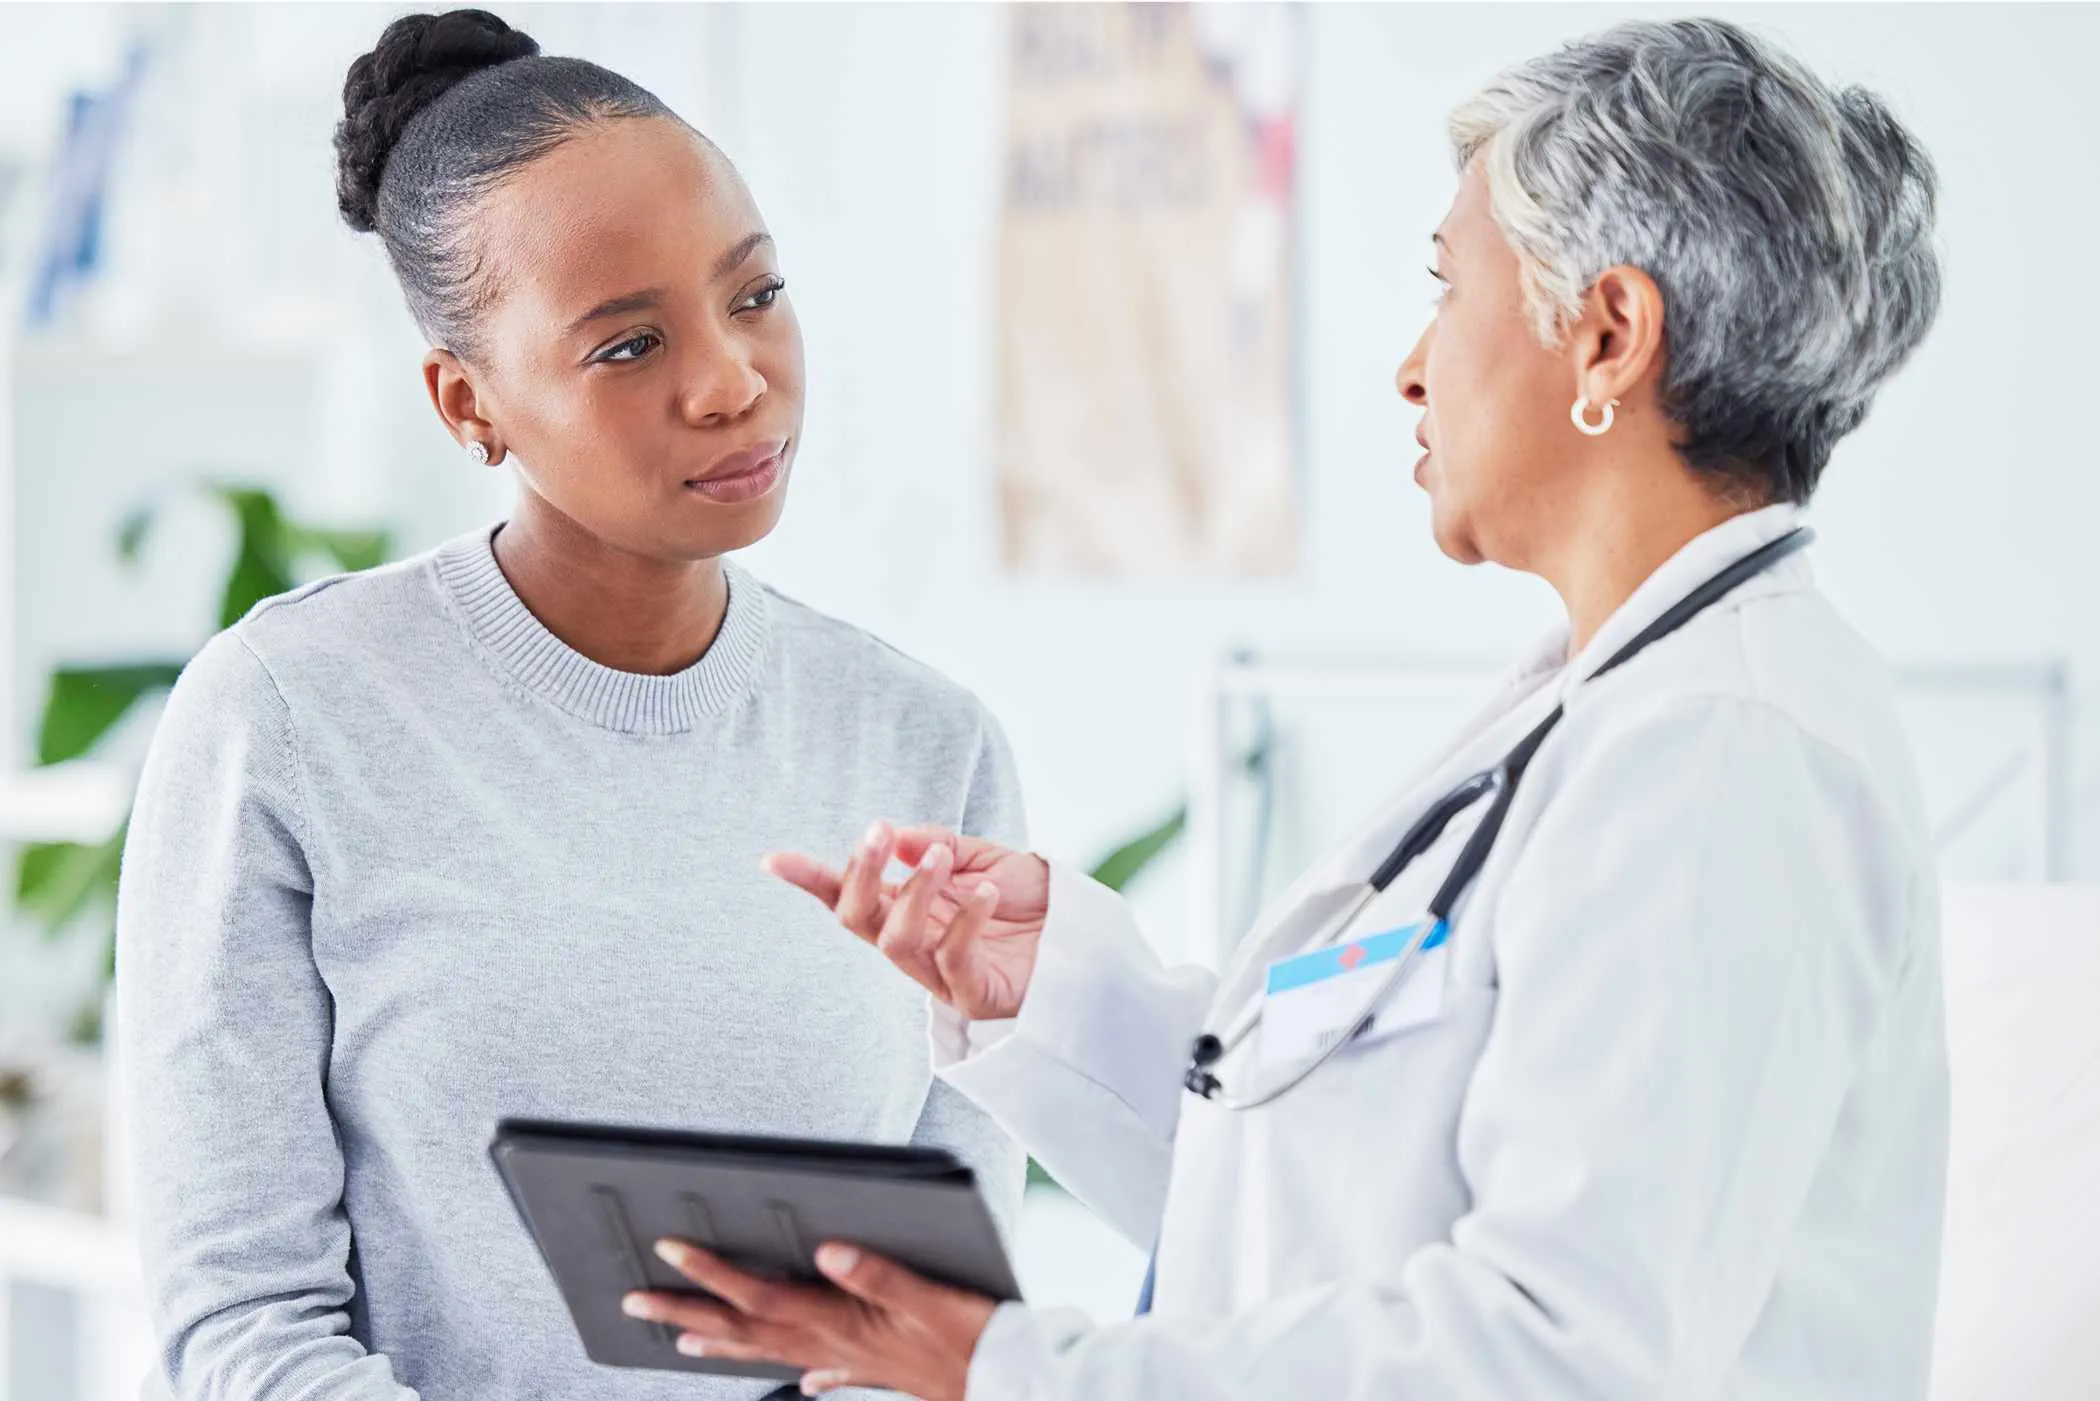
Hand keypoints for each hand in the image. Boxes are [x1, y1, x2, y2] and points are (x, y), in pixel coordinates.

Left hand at [623, 1238, 996, 1399]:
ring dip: (725, 1342)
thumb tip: (828, 1250)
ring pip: (772, 1352)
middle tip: (636, 1300)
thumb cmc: (976, 1340)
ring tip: (685, 1338)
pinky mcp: (879, 1371)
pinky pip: (825, 1372)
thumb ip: (879, 1274)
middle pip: (747, 1328)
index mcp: (841, 1322)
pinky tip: (802, 1381)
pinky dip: (804, 1373)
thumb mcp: (931, 1299)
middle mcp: (835, 1345)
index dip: (711, 1273)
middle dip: (689, 1311)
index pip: (760, 1296)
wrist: (1012, 1384)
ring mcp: (852, 1362)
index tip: (668, 1251)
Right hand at [764, 823, 1048, 1020]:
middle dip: (860, 875)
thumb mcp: (981, 856)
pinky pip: (953, 958)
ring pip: (895, 942)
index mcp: (906, 907)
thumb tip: (898, 838)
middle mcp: (913, 942)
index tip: (773, 860)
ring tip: (942, 859)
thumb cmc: (1028, 899)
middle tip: (879, 833)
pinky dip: (966, 920)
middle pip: (858, 920)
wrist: (1081, 932)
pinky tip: (988, 893)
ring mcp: (939, 973)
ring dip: (914, 893)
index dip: (810, 880)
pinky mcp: (973, 994)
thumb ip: (937, 845)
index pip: (847, 895)